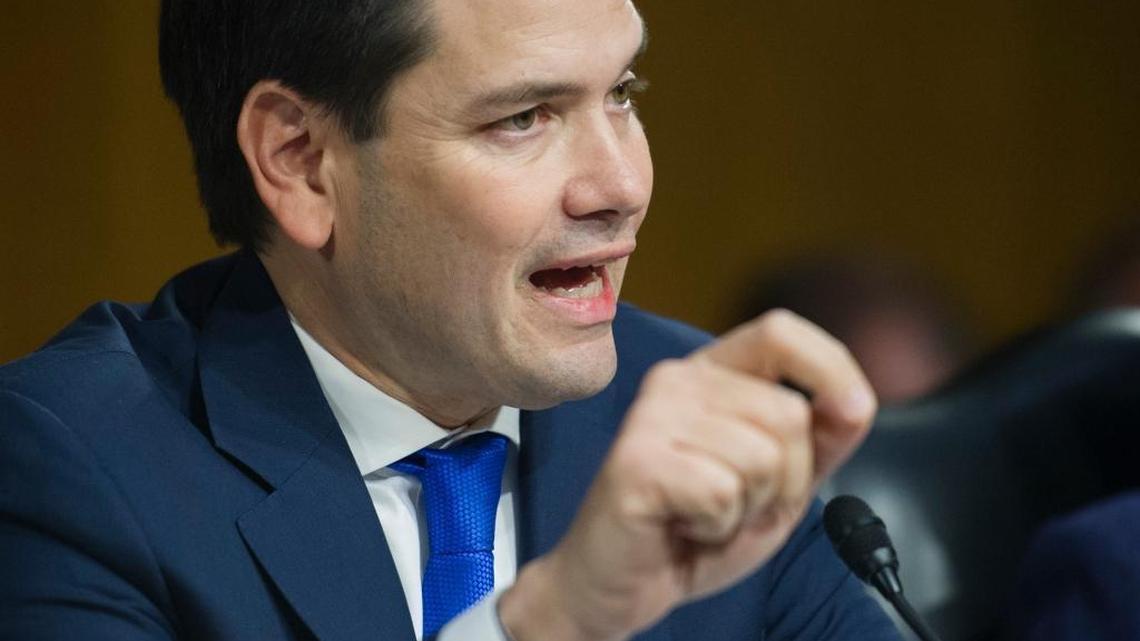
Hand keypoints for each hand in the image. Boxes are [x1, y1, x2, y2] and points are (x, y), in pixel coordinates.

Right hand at [499, 310, 876, 640]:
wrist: (622, 583)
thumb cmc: (694, 526)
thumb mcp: (777, 482)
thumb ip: (819, 439)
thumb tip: (855, 403)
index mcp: (711, 374)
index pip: (780, 332)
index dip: (830, 366)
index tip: (853, 411)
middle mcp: (677, 381)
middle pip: (789, 413)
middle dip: (785, 480)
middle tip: (735, 501)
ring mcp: (652, 416)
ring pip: (763, 458)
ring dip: (748, 508)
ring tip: (705, 514)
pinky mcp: (637, 460)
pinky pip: (723, 492)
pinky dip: (717, 527)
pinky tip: (684, 525)